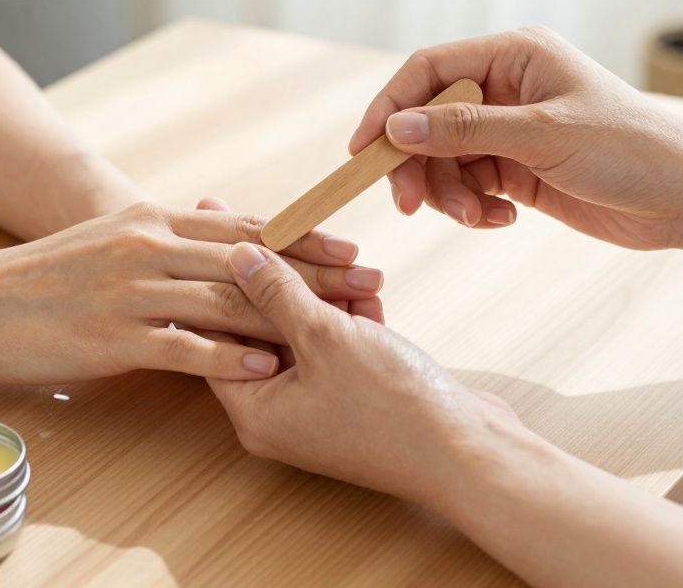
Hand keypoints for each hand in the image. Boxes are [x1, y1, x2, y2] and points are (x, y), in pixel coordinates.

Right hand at [0, 202, 382, 384]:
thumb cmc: (44, 276)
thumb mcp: (109, 239)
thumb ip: (163, 240)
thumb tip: (215, 247)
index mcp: (153, 220)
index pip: (246, 228)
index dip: (305, 238)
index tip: (353, 248)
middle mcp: (149, 247)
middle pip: (252, 261)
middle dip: (318, 274)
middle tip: (370, 286)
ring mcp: (132, 290)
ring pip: (227, 300)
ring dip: (290, 315)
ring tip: (340, 328)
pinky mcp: (113, 335)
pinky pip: (183, 346)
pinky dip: (230, 356)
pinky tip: (269, 366)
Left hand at [206, 243, 518, 505]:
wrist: (471, 455)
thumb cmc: (393, 408)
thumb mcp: (326, 337)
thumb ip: (277, 293)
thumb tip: (237, 256)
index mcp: (255, 410)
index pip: (215, 335)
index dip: (215, 279)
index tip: (211, 232)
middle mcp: (279, 415)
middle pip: (260, 330)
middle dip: (279, 280)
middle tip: (268, 227)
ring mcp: (319, 408)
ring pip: (305, 333)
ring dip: (325, 293)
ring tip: (343, 259)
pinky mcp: (357, 400)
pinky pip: (340, 347)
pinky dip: (352, 318)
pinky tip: (370, 292)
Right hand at [349, 26, 682, 249]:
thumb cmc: (631, 150)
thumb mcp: (544, 135)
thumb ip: (466, 130)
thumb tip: (398, 126)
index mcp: (515, 55)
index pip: (429, 70)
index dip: (389, 106)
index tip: (364, 151)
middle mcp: (507, 87)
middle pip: (428, 120)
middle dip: (417, 164)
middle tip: (412, 205)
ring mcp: (511, 129)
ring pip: (445, 159)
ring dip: (450, 194)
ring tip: (479, 217)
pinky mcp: (518, 168)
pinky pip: (469, 186)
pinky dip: (474, 208)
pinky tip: (505, 218)